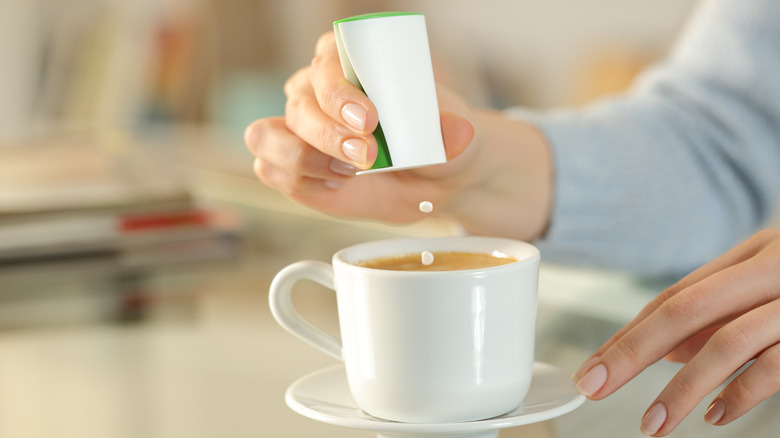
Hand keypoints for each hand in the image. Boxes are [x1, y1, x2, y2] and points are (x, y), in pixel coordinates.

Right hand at [244, 32, 553, 239]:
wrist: (433, 180)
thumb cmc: (438, 143)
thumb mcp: (456, 136)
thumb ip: (454, 132)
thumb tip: (457, 131)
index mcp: (350, 61)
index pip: (327, 63)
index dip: (338, 91)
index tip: (368, 119)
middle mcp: (315, 90)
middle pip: (298, 104)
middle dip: (328, 134)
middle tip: (367, 156)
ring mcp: (297, 128)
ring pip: (266, 136)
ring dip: (303, 158)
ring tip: (347, 174)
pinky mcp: (292, 165)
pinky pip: (270, 169)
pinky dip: (297, 180)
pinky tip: (334, 185)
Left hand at [573, 228, 779, 435]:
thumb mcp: (766, 289)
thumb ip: (718, 317)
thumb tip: (667, 353)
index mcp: (750, 254)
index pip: (672, 297)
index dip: (626, 334)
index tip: (592, 368)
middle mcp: (769, 269)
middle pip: (683, 310)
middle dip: (631, 353)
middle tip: (594, 387)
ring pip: (725, 342)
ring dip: (680, 389)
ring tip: (652, 423)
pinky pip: (774, 366)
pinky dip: (740, 394)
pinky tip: (714, 416)